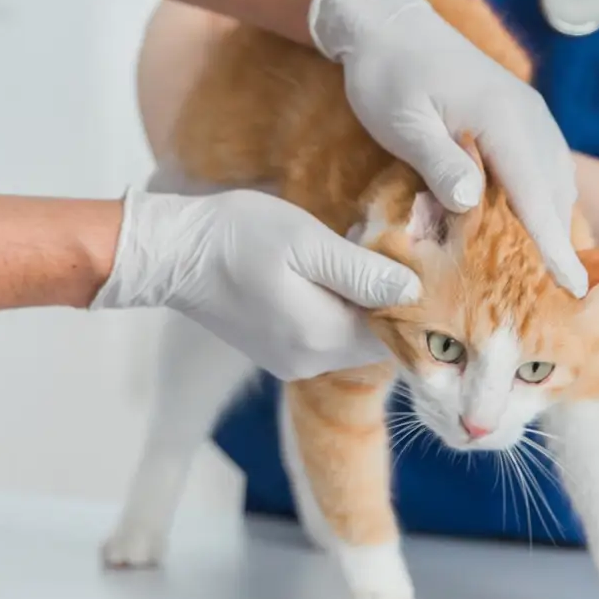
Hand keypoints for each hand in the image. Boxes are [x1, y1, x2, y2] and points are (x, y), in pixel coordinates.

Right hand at [92, 187, 421, 380]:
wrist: (170, 253)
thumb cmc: (236, 235)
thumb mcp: (306, 241)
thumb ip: (362, 271)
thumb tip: (415, 292)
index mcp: (321, 337)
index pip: (397, 335)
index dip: (419, 303)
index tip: (429, 264)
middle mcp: (308, 362)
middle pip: (377, 341)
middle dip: (395, 304)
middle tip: (405, 253)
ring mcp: (290, 362)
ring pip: (353, 340)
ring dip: (368, 306)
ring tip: (372, 257)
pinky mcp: (275, 352)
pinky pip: (327, 338)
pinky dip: (342, 312)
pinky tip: (337, 274)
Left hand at [309, 0, 584, 295]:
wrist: (391, 25)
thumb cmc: (389, 74)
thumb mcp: (404, 122)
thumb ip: (438, 163)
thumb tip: (473, 203)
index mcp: (503, 119)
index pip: (535, 194)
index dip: (553, 245)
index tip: (573, 286)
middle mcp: (529, 118)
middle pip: (555, 193)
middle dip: (560, 243)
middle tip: (558, 298)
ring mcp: (530, 116)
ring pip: (555, 182)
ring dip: (553, 223)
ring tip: (548, 273)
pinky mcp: (521, 119)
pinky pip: (545, 168)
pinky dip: (543, 200)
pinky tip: (529, 228)